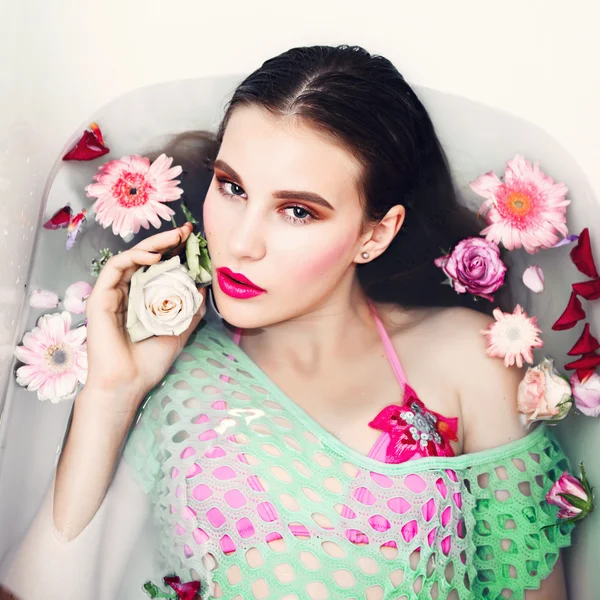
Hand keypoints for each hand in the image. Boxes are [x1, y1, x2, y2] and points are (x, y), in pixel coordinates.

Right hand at [83, 222, 205, 408]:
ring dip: (152, 245)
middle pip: (145, 259)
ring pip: (130, 258)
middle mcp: (127, 294)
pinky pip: (115, 268)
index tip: (192, 240)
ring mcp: (113, 295)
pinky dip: (133, 257)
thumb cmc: (150, 362)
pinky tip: (154, 257)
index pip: (158, 268)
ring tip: (174, 238)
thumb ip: (190, 310)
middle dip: (165, 241)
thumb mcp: (180, 331)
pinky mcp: (100, 298)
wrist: (128, 383)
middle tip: (185, 230)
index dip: (173, 251)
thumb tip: (205, 289)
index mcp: (144, 301)